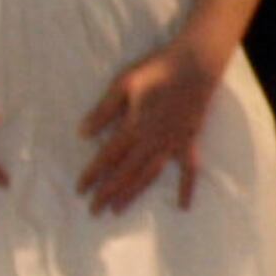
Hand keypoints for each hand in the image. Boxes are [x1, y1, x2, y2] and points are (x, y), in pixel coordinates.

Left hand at [80, 45, 218, 212]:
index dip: (92, 174)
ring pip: (149, 175)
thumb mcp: (124, 83)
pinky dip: (186, 188)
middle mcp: (152, 141)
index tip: (80, 190)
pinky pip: (189, 169)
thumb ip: (104, 110)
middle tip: (93, 211)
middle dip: (108, 192)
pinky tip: (183, 206)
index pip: (107, 156)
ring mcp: (172, 144)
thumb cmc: (157, 70)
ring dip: (133, 193)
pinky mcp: (189, 142)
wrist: (195, 64)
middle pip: (126, 172)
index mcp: (134, 126)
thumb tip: (82, 134)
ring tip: (118, 210)